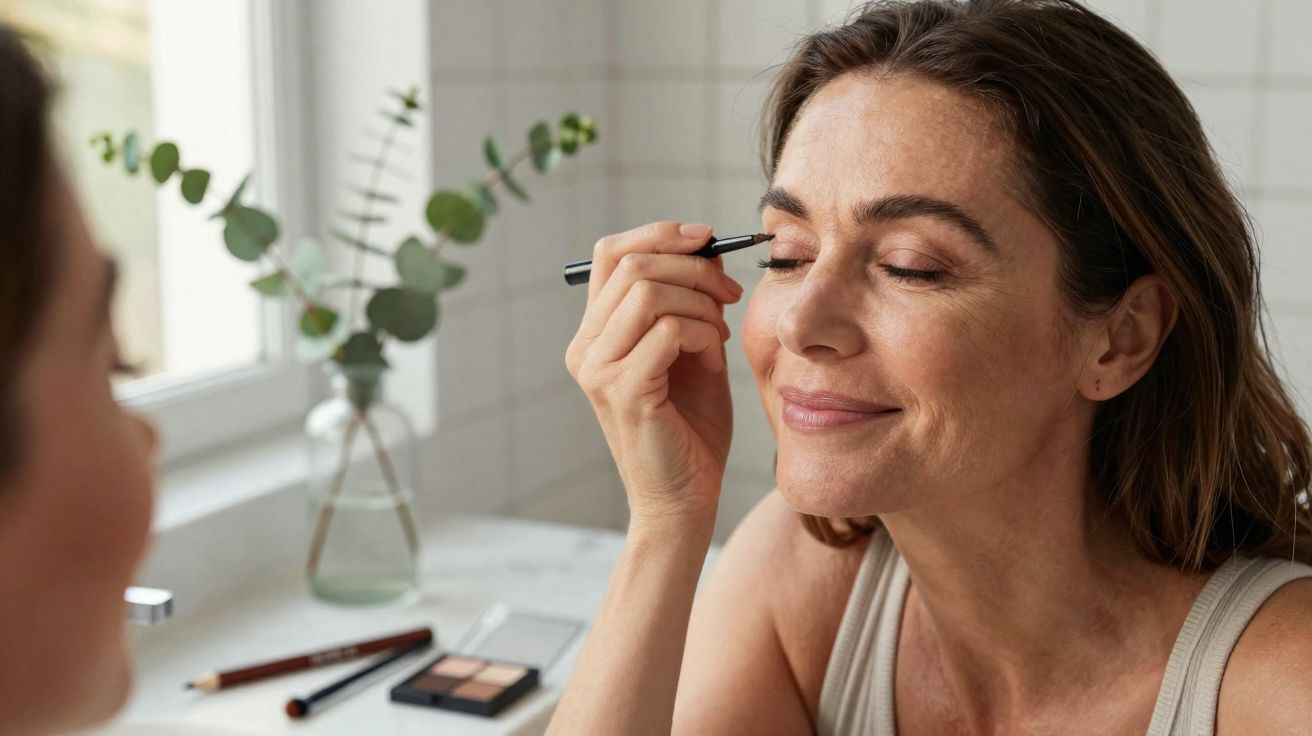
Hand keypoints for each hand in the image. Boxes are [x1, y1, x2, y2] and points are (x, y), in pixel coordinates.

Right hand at [565, 221, 743, 530]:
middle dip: (693, 266)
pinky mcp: (622, 390)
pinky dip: (702, 332)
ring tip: (720, 331)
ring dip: (700, 301)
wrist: (685, 499)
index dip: (660, 233)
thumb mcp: (694, 350)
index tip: (707, 238)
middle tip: (730, 293)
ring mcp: (598, 369)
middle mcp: (586, 348)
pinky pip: (668, 330)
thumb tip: (706, 248)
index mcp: (596, 333)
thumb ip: (692, 302)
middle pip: (633, 264)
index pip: (612, 253)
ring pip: (649, 290)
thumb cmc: (691, 430)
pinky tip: (713, 356)